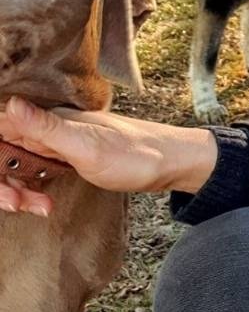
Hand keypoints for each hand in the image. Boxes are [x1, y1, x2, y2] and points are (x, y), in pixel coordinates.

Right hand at [0, 98, 217, 216]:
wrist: (169, 163)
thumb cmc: (133, 154)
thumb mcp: (86, 146)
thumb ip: (47, 128)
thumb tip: (11, 103)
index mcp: (47, 119)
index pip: (0, 127)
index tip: (4, 182)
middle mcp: (45, 127)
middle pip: (2, 149)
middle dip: (2, 181)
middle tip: (18, 204)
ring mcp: (53, 143)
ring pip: (12, 163)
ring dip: (15, 190)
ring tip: (37, 208)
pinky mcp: (61, 158)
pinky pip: (30, 172)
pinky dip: (30, 192)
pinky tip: (44, 205)